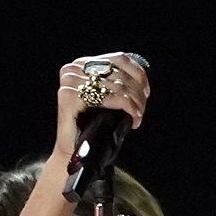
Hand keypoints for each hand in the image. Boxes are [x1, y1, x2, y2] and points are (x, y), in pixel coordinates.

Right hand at [13, 52, 154, 215]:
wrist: (75, 156)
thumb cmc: (93, 130)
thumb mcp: (109, 102)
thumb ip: (119, 85)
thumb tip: (142, 80)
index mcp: (82, 65)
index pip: (119, 59)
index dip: (139, 74)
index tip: (146, 92)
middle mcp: (74, 69)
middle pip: (119, 73)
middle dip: (138, 93)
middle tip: (141, 111)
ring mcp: (69, 82)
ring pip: (117, 85)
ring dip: (135, 102)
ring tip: (137, 116)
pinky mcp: (68, 97)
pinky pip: (108, 97)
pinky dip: (126, 107)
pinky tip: (132, 118)